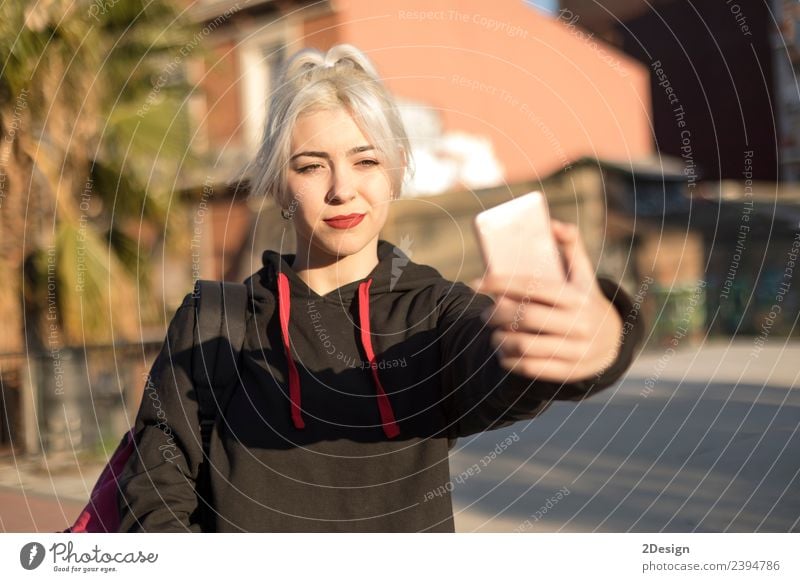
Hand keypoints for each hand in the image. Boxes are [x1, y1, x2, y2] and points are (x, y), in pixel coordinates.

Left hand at [470, 220, 622, 382]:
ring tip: (493, 334)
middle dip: (496, 314)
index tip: (476, 282)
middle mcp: (578, 323)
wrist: (614, 340)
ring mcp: (576, 349)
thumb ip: (571, 245)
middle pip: (525, 317)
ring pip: (525, 345)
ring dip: (500, 340)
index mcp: (577, 296)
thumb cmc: (586, 299)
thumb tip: (552, 224)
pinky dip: (511, 361)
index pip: (532, 286)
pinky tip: (503, 354)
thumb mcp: (584, 274)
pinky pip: (532, 369)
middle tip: (483, 313)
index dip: (500, 283)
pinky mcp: (570, 371)